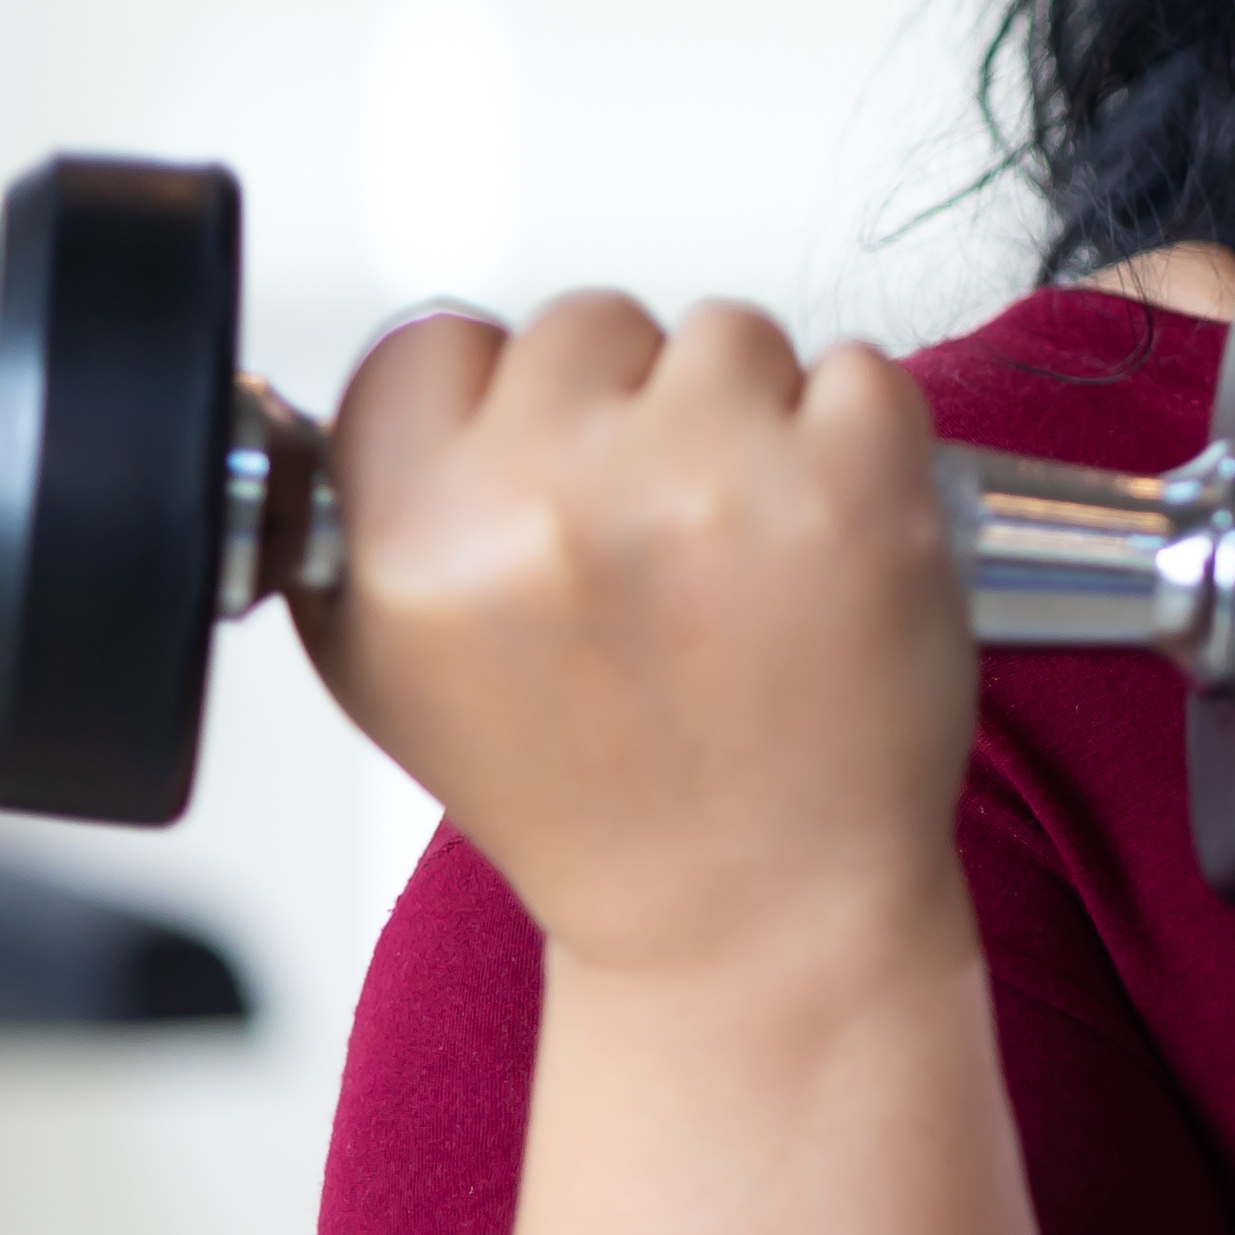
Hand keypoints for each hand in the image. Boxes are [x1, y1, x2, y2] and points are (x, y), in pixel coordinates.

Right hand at [301, 294, 977, 979]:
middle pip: (589, 321)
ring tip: (743, 558)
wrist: (749, 913)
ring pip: (728, 333)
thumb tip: (410, 381)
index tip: (541, 477)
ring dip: (749, 418)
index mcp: (411, 539)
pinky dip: (859, 442)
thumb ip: (374, 511)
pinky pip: (860, 371)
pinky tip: (826, 549)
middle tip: (655, 546)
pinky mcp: (854, 489)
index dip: (497, 405)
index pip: (435, 341)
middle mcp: (547, 499)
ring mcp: (709, 483)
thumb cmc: (595, 797)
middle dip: (629, 411)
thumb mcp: (395, 674)